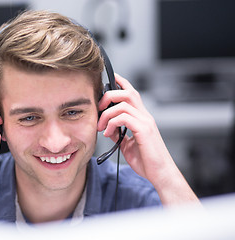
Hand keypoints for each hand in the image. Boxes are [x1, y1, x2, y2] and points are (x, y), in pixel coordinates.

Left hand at [97, 74, 198, 204]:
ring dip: (107, 113)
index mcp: (142, 118)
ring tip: (101, 127)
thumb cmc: (147, 161)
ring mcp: (146, 122)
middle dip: (109, 95)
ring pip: (123, 103)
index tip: (109, 78)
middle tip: (99, 108)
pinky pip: (124, 117)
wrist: (160, 174)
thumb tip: (108, 127)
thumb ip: (118, 133)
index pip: (132, 93)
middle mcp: (145, 116)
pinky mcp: (144, 130)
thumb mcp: (127, 145)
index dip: (121, 82)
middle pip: (127, 92)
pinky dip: (112, 123)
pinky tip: (108, 133)